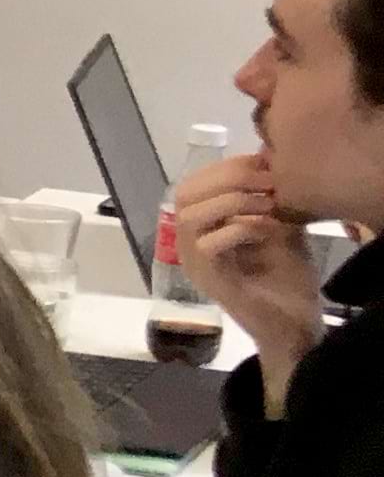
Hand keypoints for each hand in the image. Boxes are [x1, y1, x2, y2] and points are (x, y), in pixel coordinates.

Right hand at [172, 149, 324, 382]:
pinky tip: (268, 229)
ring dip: (233, 202)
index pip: (193, 183)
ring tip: (268, 204)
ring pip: (191, 216)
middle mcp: (189, 244)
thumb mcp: (280, 224)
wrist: (293, 321)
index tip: (263, 162)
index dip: (225, 166)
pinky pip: (209, 245)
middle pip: (184, 194)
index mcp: (202, 228)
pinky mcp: (209, 280)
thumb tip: (266, 155)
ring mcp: (195, 263)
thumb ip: (268, 196)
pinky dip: (241, 229)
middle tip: (266, 180)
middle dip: (227, 178)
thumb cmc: (285, 275)